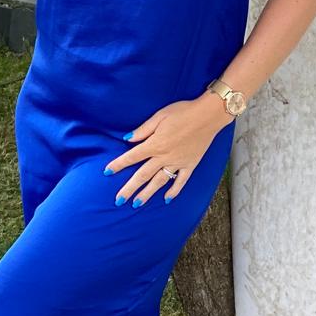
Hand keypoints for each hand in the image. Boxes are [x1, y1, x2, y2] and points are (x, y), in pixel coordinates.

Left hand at [104, 96, 227, 207]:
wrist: (208, 116)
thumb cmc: (183, 112)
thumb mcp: (160, 116)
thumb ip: (143, 129)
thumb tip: (127, 138)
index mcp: (155, 143)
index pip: (132, 157)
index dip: (118, 164)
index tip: (107, 172)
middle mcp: (164, 156)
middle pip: (143, 175)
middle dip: (129, 188)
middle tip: (119, 200)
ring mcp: (178, 162)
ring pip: (159, 181)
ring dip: (147, 193)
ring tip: (137, 204)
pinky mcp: (190, 165)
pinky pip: (180, 181)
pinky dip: (174, 191)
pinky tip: (166, 199)